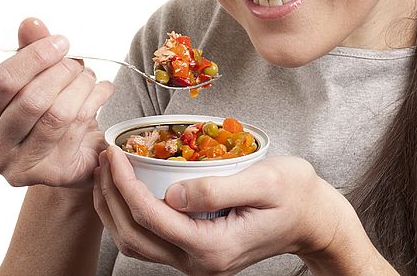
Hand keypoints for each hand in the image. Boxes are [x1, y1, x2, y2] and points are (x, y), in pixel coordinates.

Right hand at [0, 17, 114, 187]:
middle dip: (62, 73)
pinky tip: (102, 90)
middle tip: (78, 62)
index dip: (35, 58)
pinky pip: (79, 129)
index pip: (3, 81)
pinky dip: (96, 102)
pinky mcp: (53, 174)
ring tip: (90, 76)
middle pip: (32, 100)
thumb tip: (32, 23)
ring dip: (82, 87)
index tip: (61, 42)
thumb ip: (30, 50)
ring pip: (58, 116)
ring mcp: (21, 166)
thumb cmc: (43, 111)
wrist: (67, 154)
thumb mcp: (33, 78)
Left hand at [93, 146, 382, 274]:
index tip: (114, 154)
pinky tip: (127, 187)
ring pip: (137, 242)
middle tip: (102, 157)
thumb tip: (173, 194)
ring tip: (106, 170)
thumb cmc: (297, 195)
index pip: (152, 217)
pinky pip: (151, 238)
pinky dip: (129, 213)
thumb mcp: (267, 182)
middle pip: (134, 236)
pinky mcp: (197, 251)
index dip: (125, 185)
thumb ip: (219, 188)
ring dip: (113, 208)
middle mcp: (199, 262)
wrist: (315, 220)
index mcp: (213, 246)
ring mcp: (197, 261)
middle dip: (109, 197)